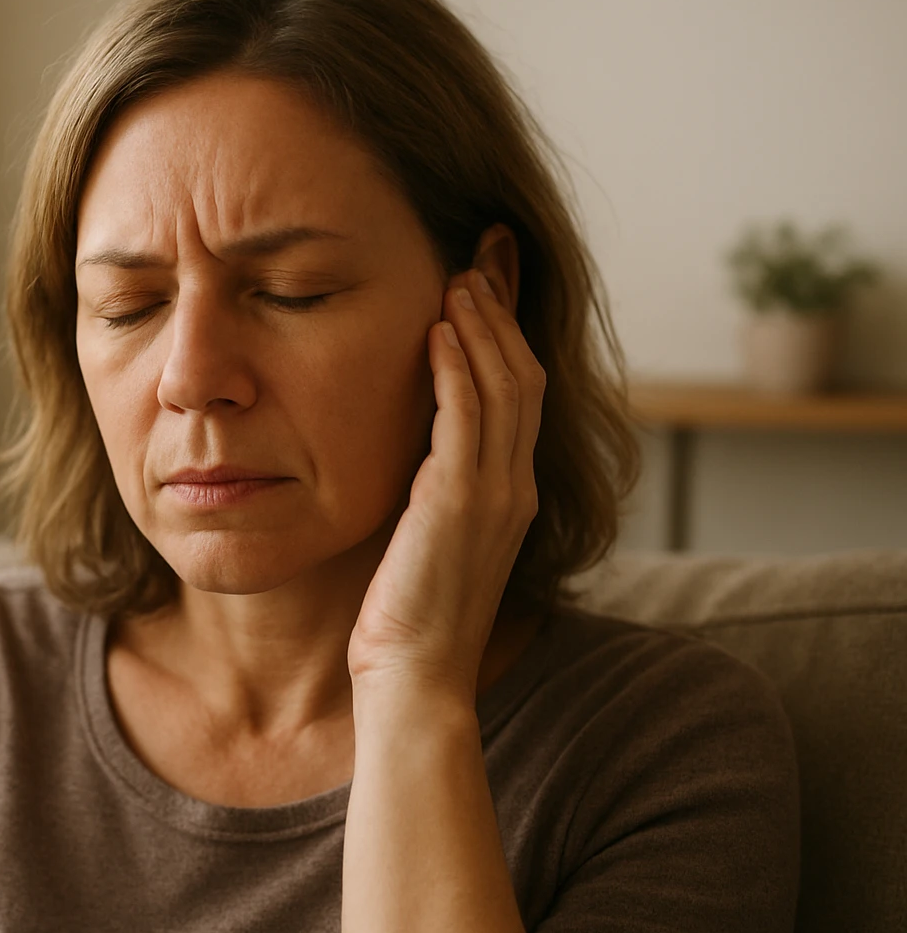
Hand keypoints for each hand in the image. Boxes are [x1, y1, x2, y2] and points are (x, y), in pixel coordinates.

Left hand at [346, 268, 546, 699]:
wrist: (412, 679)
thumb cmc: (408, 615)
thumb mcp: (429, 538)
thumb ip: (436, 487)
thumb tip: (417, 448)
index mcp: (511, 492)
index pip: (521, 390)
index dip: (507, 330)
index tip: (487, 278)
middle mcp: (515, 486)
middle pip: (524, 373)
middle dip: (503, 308)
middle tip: (481, 253)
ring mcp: (495, 495)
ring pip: (504, 386)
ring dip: (480, 325)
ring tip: (457, 276)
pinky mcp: (461, 504)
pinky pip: (467, 419)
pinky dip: (455, 367)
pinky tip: (435, 329)